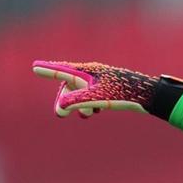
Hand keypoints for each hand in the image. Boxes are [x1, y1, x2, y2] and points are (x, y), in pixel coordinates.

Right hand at [32, 60, 158, 117]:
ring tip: (87, 115)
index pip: (63, 70)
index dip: (49, 70)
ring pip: (82, 92)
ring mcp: (102, 80)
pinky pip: (93, 95)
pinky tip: (96, 112)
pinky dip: (91, 104)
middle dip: (65, 99)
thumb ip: (78, 101)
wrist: (148, 95)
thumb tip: (61, 106)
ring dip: (80, 104)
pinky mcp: (111, 88)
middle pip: (71, 84)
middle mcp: (93, 73)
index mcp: (88, 72)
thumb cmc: (124, 93)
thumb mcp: (99, 99)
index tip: (34, 67)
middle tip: (60, 114)